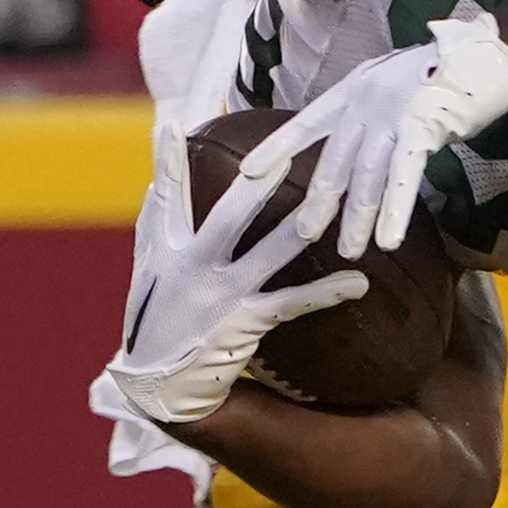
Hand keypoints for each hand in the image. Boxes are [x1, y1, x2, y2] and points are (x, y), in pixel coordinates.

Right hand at [99, 147, 367, 428]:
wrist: (158, 382)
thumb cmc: (156, 314)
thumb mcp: (150, 263)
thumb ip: (158, 216)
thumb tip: (159, 168)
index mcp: (170, 249)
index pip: (168, 197)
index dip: (169, 162)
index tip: (175, 125)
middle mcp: (194, 268)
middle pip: (228, 219)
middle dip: (256, 188)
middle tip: (285, 156)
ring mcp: (222, 296)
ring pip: (268, 255)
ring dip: (301, 231)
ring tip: (336, 207)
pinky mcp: (245, 323)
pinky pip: (292, 302)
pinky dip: (326, 292)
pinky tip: (357, 282)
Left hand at [248, 14, 507, 258]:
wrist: (493, 50)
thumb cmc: (453, 70)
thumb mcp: (400, 84)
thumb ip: (379, 113)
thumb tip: (368, 146)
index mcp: (357, 87)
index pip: (308, 122)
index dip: (278, 148)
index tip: (248, 172)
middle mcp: (366, 99)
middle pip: (335, 159)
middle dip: (319, 200)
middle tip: (303, 235)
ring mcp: (392, 113)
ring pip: (367, 176)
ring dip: (357, 218)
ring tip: (350, 250)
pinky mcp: (422, 129)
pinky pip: (402, 178)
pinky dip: (394, 212)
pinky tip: (388, 240)